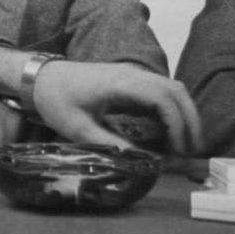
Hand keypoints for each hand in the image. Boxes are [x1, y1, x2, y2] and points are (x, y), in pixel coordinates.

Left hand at [31, 61, 202, 155]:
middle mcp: (131, 73)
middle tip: (193, 150)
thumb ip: (109, 143)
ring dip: (184, 112)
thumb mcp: (78, 128)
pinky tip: (170, 131)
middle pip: (175, 89)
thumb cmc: (57, 101)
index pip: (162, 96)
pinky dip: (172, 108)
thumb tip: (140, 160)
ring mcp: (131, 74)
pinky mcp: (129, 79)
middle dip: (190, 119)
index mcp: (119, 83)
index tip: (179, 148)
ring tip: (186, 142)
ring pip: (171, 87)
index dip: (177, 122)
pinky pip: (160, 90)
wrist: (41, 79)